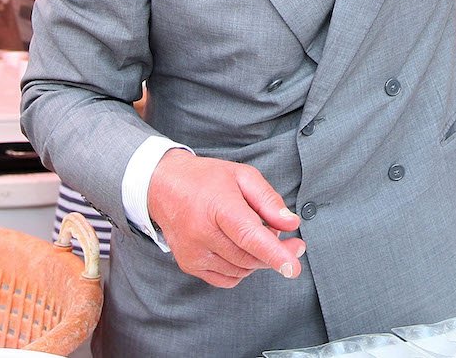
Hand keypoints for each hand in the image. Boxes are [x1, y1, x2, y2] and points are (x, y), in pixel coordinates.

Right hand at [147, 150, 305, 288]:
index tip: (292, 268)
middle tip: (291, 241)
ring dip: (257, 259)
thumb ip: (269, 200)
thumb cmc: (206, 179)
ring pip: (241, 269)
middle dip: (276, 253)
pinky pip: (227, 278)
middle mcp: (202, 233)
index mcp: (218, 206)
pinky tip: (240, 248)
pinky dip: (242, 268)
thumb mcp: (242, 176)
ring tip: (255, 234)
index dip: (273, 253)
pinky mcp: (189, 265)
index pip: (249, 236)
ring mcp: (193, 252)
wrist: (163, 187)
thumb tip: (291, 223)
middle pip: (250, 256)